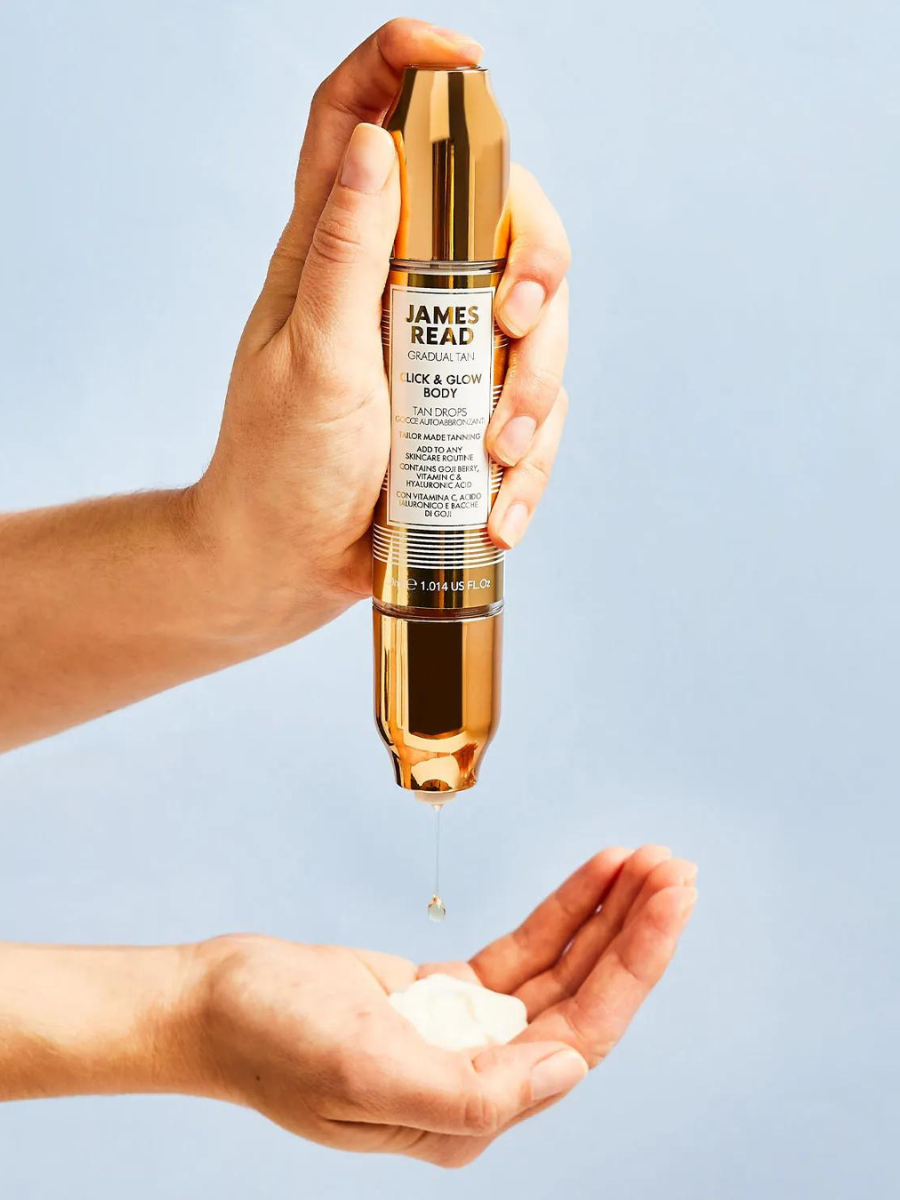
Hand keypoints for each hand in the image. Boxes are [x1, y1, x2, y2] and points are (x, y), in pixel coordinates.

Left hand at [190, 18, 569, 641]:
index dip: (408, 63)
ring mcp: (444, 349)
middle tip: (513, 324)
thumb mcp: (311, 357)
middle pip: (498, 217)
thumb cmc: (280, 464)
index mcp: (335, 249)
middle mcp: (399, 283)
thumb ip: (342, 252)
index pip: (361, 118)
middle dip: (532, 262)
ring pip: (536, 321)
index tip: (468, 61)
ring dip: (538, 387)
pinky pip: (535, 411)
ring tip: (497, 455)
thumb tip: (381, 140)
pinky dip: (532, 462)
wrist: (287, 566)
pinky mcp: (472, 410)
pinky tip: (500, 511)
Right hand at [194, 846, 696, 1166]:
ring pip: (559, 970)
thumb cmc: (267, 1040)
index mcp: (466, 1113)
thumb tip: (567, 1068)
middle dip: (633, 931)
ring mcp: (465, 1033)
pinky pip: (521, 950)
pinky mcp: (447, 995)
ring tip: (645, 861)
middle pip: (582, 999)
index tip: (665, 899)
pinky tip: (591, 877)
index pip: (577, 1036)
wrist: (207, 1002)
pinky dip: (560, 911)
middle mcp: (478, 1079)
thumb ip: (470, 1091)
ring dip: (604, 915)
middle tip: (672, 868)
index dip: (631, 965)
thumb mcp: (360, 1073)